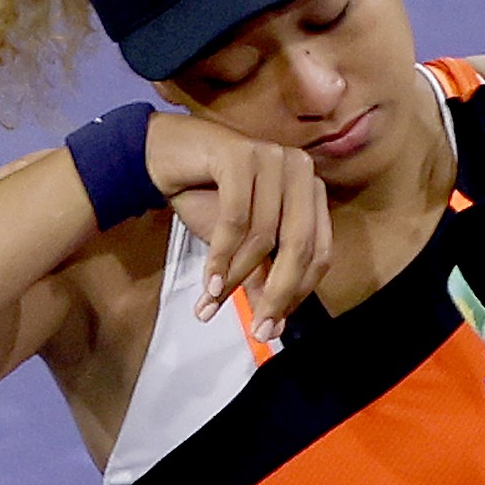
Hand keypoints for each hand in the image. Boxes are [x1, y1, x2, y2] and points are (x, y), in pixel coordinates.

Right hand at [144, 111, 333, 340]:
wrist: (164, 153)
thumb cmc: (207, 197)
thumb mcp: (238, 245)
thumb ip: (259, 278)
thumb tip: (275, 328)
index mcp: (311, 192)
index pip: (319, 252)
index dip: (298, 293)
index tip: (272, 327)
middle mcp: (301, 170)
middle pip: (300, 246)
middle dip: (278, 294)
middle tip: (258, 331)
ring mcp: (273, 157)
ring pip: (264, 235)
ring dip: (237, 277)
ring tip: (212, 302)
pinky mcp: (241, 153)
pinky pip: (236, 218)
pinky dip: (221, 256)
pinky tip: (210, 283)